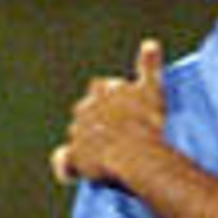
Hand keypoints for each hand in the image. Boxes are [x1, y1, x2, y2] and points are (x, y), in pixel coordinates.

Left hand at [51, 39, 165, 186]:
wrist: (136, 152)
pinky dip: (66, 167)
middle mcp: (85, 108)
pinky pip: (64, 162)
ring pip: (77, 135)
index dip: (112, 100)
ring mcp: (78, 133)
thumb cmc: (146, 121)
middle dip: (96, 121)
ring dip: (86, 143)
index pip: (102, 89)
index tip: (126, 111)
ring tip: (103, 157)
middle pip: (86, 111)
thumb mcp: (152, 88)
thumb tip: (150, 43)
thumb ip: (149, 66)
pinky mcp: (75, 157)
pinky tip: (71, 174)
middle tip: (117, 135)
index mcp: (103, 89)